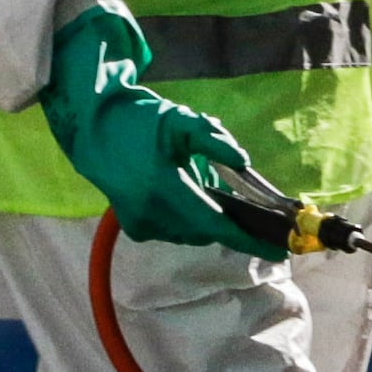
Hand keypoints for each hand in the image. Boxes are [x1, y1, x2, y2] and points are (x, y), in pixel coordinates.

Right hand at [38, 5, 285, 255]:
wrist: (95, 132)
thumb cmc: (141, 122)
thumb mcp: (181, 121)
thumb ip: (213, 140)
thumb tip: (244, 163)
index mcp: (162, 185)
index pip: (214, 223)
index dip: (246, 238)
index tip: (275, 250)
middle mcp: (150, 212)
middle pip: (205, 231)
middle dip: (228, 222)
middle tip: (244, 205)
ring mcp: (140, 224)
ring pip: (190, 234)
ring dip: (205, 218)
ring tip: (201, 188)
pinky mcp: (135, 229)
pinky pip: (174, 233)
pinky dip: (187, 220)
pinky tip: (182, 195)